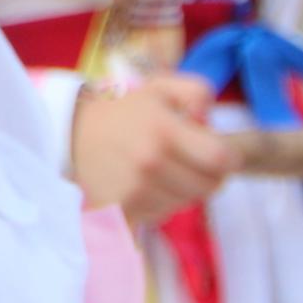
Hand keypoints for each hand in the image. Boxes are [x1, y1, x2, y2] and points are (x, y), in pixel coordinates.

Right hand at [70, 74, 235, 218]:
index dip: (229, 158)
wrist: (73, 134)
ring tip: (164, 171)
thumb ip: (199, 92)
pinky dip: (160, 204)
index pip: (222, 160)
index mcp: (164, 131)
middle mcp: (150, 164)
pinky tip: (146, 186)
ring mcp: (135, 191)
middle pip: (209, 187)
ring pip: (186, 203)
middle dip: (208, 175)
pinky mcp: (121, 211)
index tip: (221, 153)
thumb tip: (208, 120)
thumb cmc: (125, 110)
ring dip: (183, 190)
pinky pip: (161, 215)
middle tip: (191, 162)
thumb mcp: (162, 87)